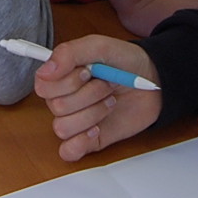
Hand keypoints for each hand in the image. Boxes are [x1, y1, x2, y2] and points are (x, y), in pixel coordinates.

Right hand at [33, 34, 161, 160]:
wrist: (154, 81)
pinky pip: (68, 151)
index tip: (87, 72)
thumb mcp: (100, 46)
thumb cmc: (125, 62)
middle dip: (88, 95)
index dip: (65, 82)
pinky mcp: (88, 140)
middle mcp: (65, 99)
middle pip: (56, 106)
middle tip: (107, 85)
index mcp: (61, 76)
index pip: (42, 86)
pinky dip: (80, 142)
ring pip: (63, 127)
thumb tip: (45, 70)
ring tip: (110, 102)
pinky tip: (97, 130)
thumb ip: (70, 53)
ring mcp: (76, 121)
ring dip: (92, 113)